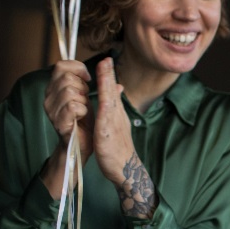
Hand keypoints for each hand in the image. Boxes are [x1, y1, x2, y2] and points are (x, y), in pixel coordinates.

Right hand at [43, 60, 93, 158]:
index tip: (88, 78)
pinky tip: (83, 117)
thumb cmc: (86, 122)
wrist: (85, 145)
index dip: (77, 68)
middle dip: (82, 87)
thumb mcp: (89, 97)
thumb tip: (109, 65)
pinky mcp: (59, 122)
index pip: (60, 66)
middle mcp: (49, 97)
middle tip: (85, 99)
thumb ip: (95, 82)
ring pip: (69, 91)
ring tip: (84, 110)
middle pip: (66, 77)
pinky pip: (73, 106)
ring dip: (83, 100)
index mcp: (55, 89)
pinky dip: (83, 110)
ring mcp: (52, 110)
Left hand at [90, 57, 135, 185]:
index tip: (107, 60)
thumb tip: (118, 88)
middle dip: (109, 75)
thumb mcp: (118, 124)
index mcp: (116, 113)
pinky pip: (105, 119)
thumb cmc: (119, 148)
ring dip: (107, 86)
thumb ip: (116, 106)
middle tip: (107, 59)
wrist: (126, 169)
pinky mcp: (107, 136)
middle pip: (112, 92)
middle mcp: (117, 116)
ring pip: (110, 102)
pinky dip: (104, 107)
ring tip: (105, 72)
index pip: (112, 90)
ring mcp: (113, 125)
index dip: (109, 75)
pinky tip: (103, 99)